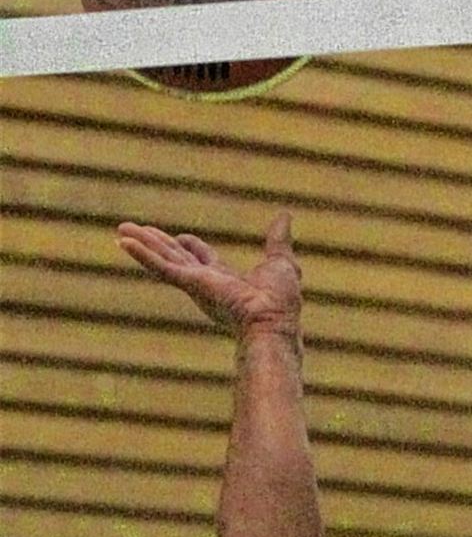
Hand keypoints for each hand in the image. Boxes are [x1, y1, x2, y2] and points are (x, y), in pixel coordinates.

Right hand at [117, 210, 301, 341]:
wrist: (273, 320)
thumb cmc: (280, 301)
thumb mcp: (280, 261)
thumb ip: (278, 239)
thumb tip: (284, 216)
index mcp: (225, 278)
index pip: (202, 258)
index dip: (191, 245)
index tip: (181, 237)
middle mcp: (206, 281)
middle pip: (174, 255)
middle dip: (155, 242)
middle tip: (134, 231)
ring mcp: (195, 284)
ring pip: (162, 258)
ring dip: (141, 244)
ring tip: (120, 230)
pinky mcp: (189, 284)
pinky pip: (161, 267)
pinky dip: (143, 255)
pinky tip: (124, 243)